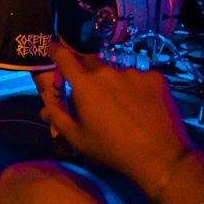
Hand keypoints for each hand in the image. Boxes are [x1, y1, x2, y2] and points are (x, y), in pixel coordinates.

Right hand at [41, 43, 192, 190]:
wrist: (159, 156)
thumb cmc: (112, 149)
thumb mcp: (78, 139)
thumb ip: (58, 119)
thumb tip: (43, 109)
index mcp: (84, 85)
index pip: (64, 57)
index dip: (55, 50)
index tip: (52, 47)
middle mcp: (106, 72)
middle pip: (91, 63)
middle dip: (88, 73)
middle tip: (94, 93)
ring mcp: (133, 73)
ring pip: (117, 72)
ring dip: (115, 83)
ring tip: (124, 105)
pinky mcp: (155, 78)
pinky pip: (141, 77)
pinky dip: (138, 87)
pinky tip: (144, 104)